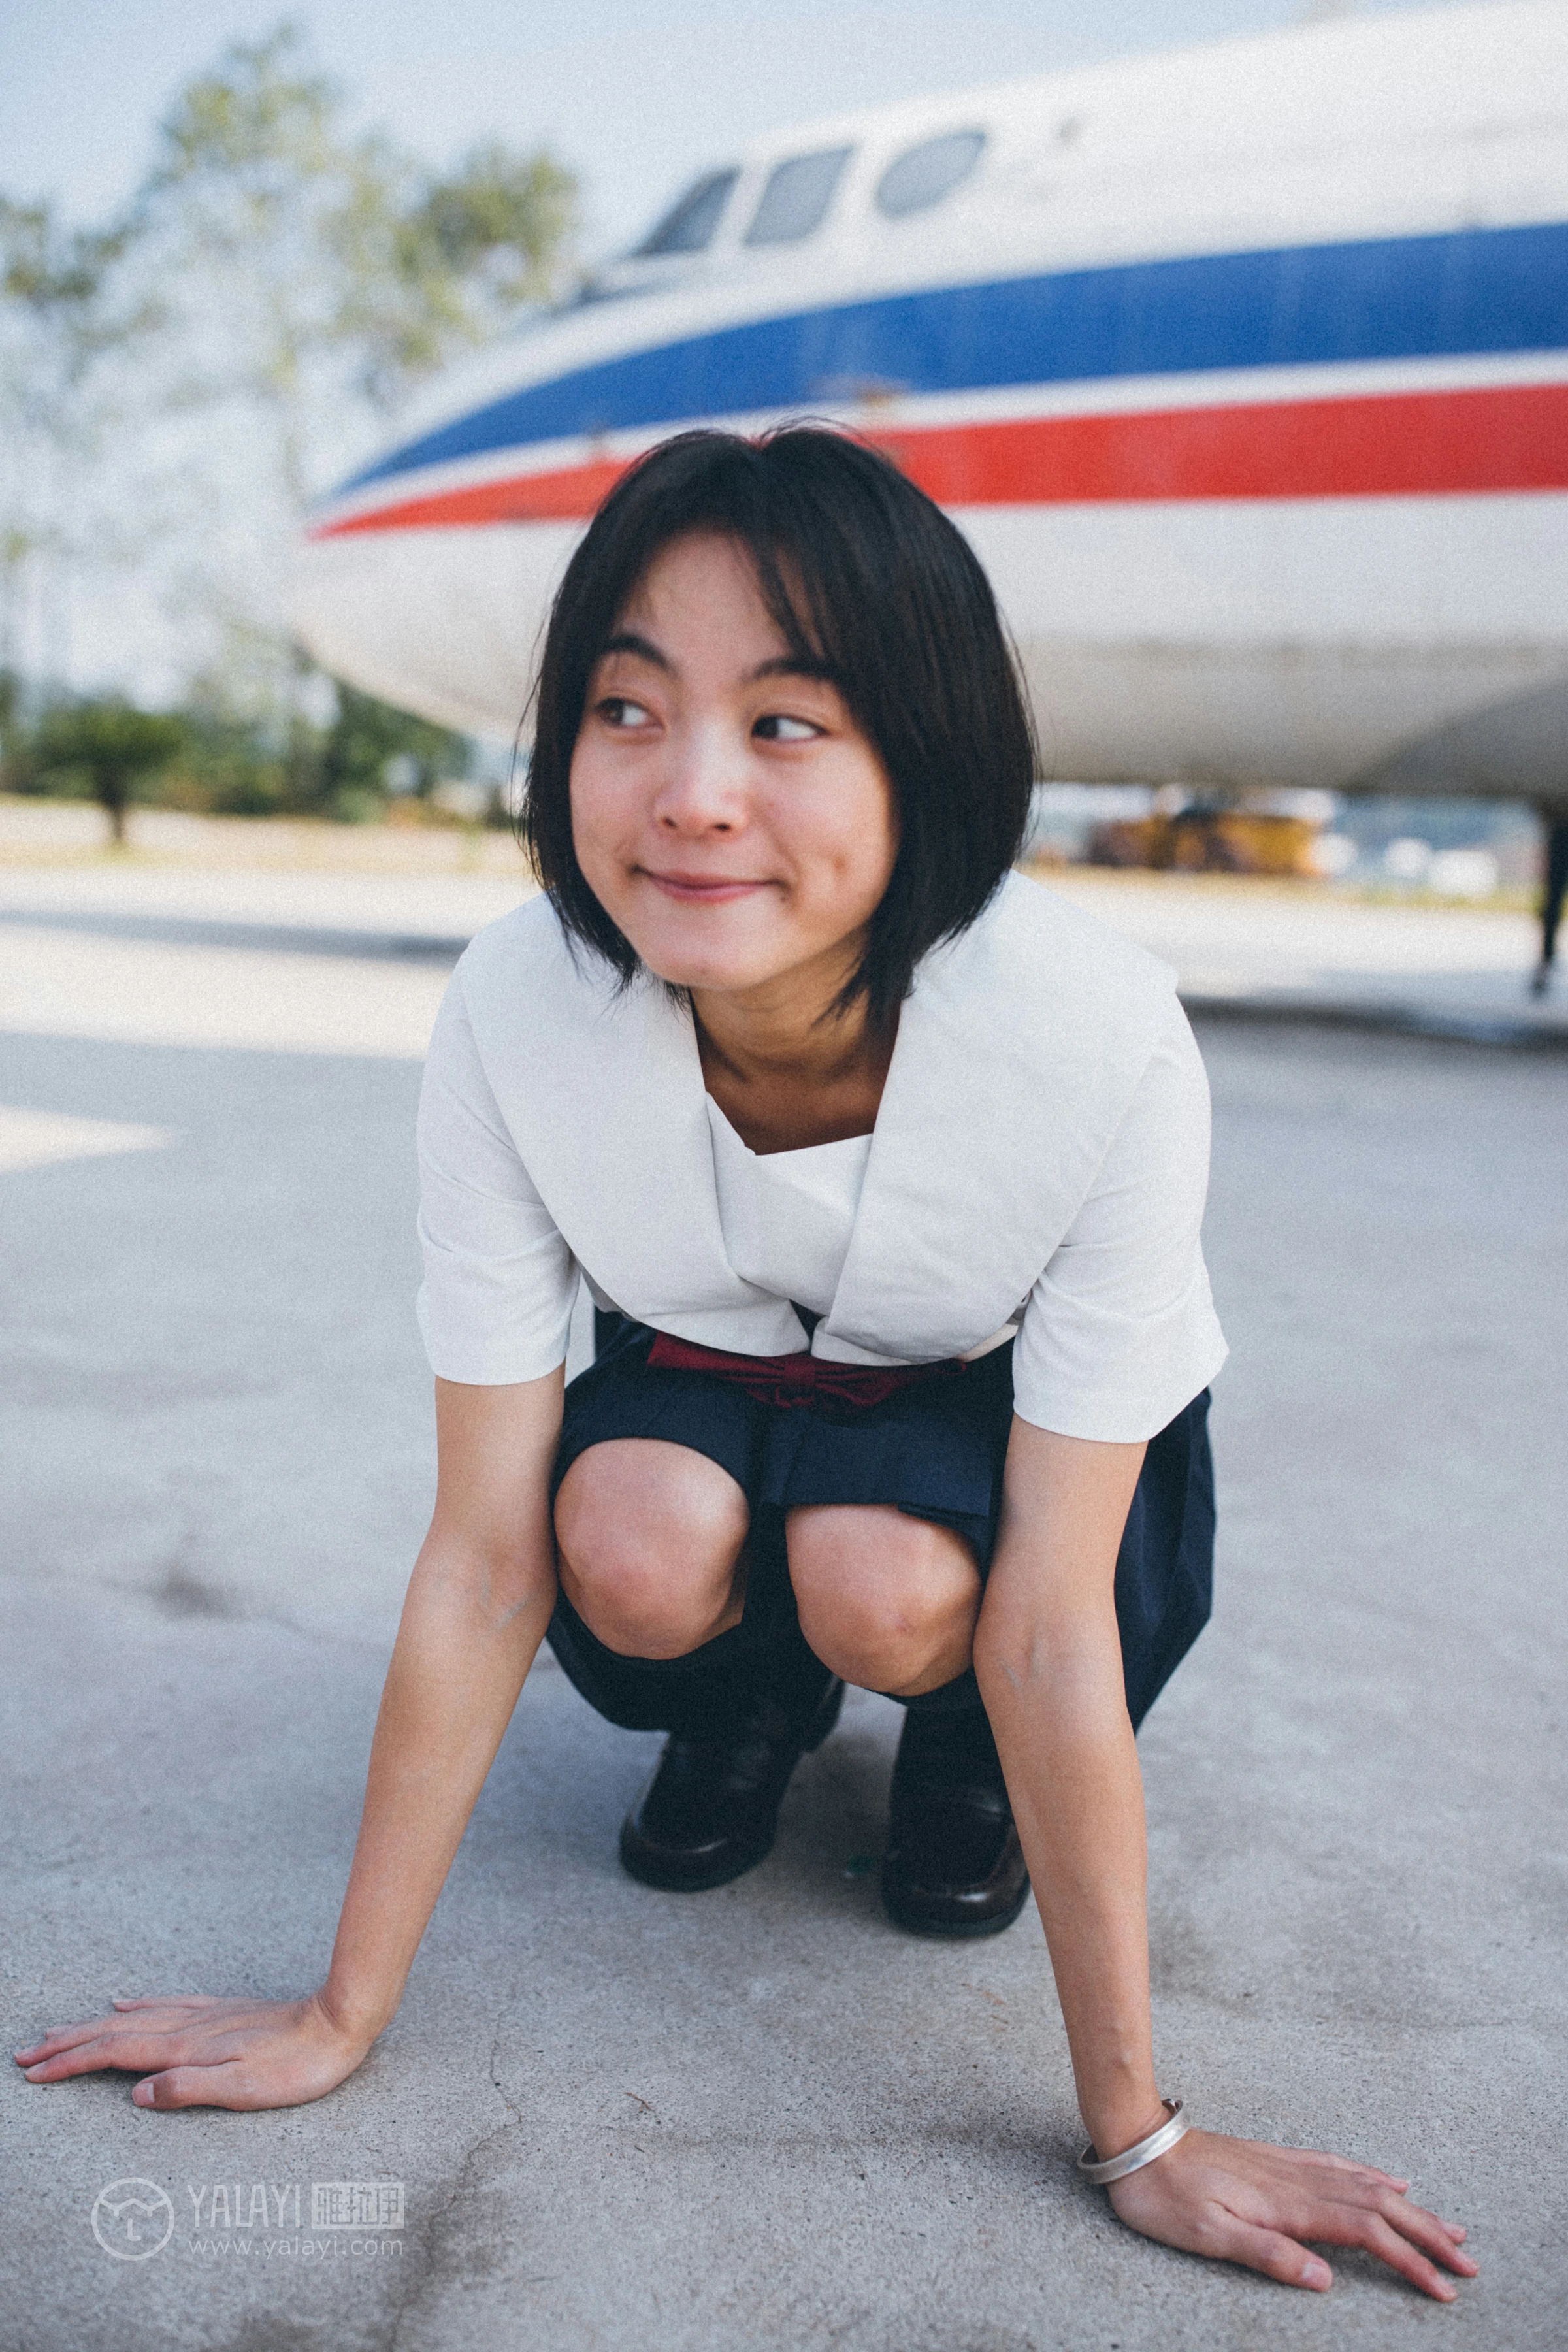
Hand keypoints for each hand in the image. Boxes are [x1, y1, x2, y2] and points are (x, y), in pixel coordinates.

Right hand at [14, 1992, 372, 2111]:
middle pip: (115, 2033)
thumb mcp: (245, 2091)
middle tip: (25, 2053)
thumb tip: (136, 2095)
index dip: (72, 2063)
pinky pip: (167, 2005)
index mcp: (189, 2048)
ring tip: (60, 2032)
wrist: (341, 2022)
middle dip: (68, 2044)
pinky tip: (126, 2003)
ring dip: (93, 2026)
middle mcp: (190, 2027)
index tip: (34, 2072)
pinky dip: (138, 2006)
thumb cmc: (298, 2068)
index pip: (116, 2055)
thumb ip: (188, 2090)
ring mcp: (206, 2016)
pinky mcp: (223, 2012)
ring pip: (135, 2018)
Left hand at [1107, 2127, 1477, 2301]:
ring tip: (1449, 2226)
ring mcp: (1289, 2166)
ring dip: (1412, 2207)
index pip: (1366, 2234)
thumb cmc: (1164, 2196)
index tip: (1444, 2289)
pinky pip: (1341, 2167)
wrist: (1135, 2141)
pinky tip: (1390, 2181)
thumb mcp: (1207, 2236)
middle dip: (1428, 2234)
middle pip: (1380, 2207)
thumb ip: (1268, 2255)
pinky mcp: (1276, 2160)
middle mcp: (1297, 2180)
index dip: (1409, 2260)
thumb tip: (1326, 2279)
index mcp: (1288, 2204)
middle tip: (1469, 2262)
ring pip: (1366, 2185)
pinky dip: (1375, 2177)